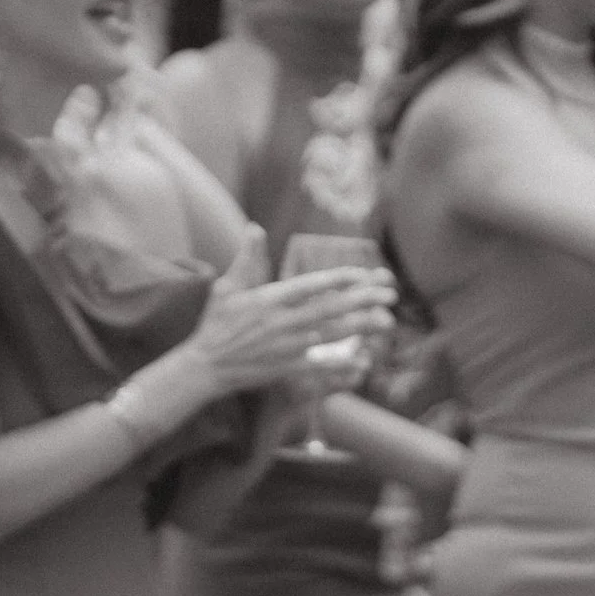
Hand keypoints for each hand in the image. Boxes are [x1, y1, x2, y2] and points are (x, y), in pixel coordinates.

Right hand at [177, 225, 396, 397]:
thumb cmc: (216, 323)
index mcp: (267, 300)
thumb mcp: (226, 287)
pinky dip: (341, 363)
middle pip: (328, 309)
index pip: (309, 286)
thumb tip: (254, 228)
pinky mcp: (286, 368)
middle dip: (362, 301)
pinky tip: (364, 360)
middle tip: (390, 295)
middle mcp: (279, 322)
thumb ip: (247, 259)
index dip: (337, 280)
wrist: (204, 366)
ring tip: (387, 321)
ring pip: (329, 335)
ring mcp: (284, 347)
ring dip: (360, 328)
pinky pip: (319, 365)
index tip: (362, 274)